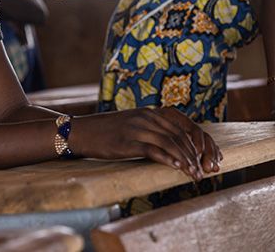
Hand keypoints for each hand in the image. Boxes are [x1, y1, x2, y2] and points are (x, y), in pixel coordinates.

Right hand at [70, 107, 221, 179]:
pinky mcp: (127, 141)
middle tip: (203, 171)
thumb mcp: (132, 124)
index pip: (184, 126)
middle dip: (195, 155)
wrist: (79, 131)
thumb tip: (175, 145)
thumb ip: (152, 129)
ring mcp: (137, 128)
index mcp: (150, 112)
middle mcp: (146, 117)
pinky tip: (177, 168)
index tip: (208, 158)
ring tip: (193, 175)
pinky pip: (153, 150)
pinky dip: (168, 159)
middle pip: (180, 136)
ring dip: (186, 161)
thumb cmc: (106, 131)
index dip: (199, 143)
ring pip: (170, 144)